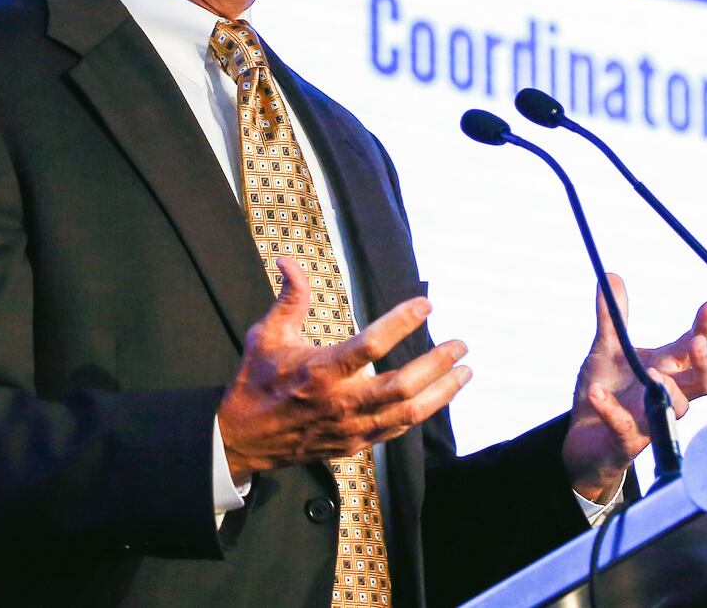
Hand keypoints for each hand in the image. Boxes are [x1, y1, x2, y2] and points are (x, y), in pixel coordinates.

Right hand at [217, 257, 472, 481]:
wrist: (241, 438)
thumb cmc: (256, 382)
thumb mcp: (266, 335)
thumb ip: (289, 298)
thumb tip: (288, 260)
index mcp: (320, 371)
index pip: (371, 345)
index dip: (402, 322)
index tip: (425, 304)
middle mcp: (340, 403)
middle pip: (402, 386)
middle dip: (438, 364)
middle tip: (460, 345)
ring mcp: (350, 428)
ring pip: (408, 413)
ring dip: (441, 392)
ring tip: (464, 372)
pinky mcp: (354, 445)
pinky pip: (396, 431)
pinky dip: (420, 413)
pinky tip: (437, 397)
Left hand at [562, 274, 706, 501]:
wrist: (582, 438)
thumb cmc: (606, 390)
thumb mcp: (606, 349)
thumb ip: (612, 317)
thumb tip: (611, 276)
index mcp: (666, 368)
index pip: (694, 348)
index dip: (705, 328)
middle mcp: (666, 394)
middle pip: (704, 382)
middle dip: (706, 363)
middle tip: (698, 343)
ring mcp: (649, 419)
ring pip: (676, 409)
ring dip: (667, 388)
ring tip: (651, 371)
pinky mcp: (626, 441)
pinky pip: (625, 427)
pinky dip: (611, 409)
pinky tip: (596, 392)